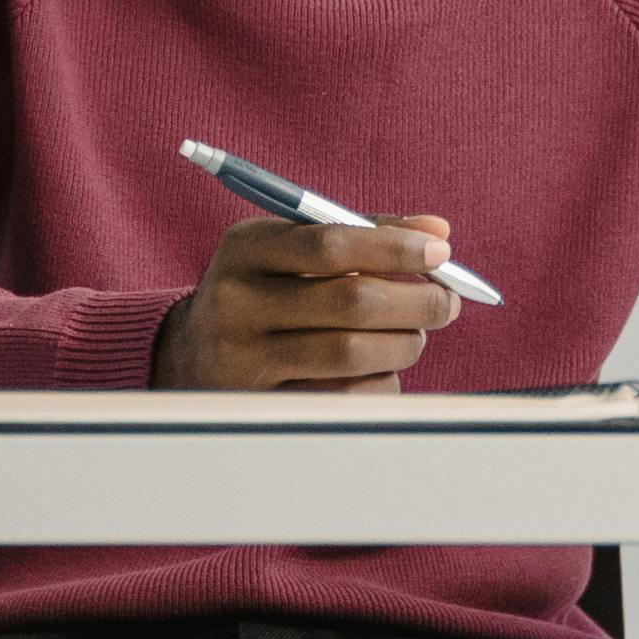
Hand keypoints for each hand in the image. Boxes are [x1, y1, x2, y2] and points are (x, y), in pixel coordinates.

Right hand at [154, 213, 467, 391]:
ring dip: (404, 344)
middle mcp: (234, 302)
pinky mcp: (261, 407)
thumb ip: (362, 233)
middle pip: (350, 302)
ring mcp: (242, 360)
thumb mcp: (293, 250)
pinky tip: (381, 370)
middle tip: (446, 302)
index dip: (394, 248)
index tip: (440, 254)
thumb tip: (438, 231)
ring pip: (354, 354)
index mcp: (245, 248)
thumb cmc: (265, 292)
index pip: (330, 242)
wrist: (192, 357)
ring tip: (413, 336)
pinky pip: (346, 398)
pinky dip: (382, 382)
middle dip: (416, 302)